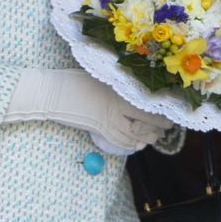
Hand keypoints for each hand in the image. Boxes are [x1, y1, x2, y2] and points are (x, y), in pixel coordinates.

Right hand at [5, 68, 172, 153]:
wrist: (51, 94)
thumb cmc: (72, 80)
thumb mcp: (97, 77)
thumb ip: (116, 83)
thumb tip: (133, 85)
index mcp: (117, 95)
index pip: (146, 109)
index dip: (160, 115)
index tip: (170, 115)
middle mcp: (114, 111)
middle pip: (143, 124)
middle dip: (157, 128)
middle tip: (167, 128)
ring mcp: (105, 122)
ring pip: (132, 136)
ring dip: (145, 138)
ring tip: (155, 137)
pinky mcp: (97, 129)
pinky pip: (118, 141)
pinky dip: (130, 144)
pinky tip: (136, 144)